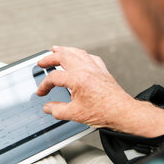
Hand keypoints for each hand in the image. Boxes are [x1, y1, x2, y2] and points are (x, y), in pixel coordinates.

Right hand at [37, 46, 163, 136]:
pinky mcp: (102, 71)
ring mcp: (95, 68)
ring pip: (76, 52)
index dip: (44, 85)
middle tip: (41, 62)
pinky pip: (90, 57)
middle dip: (49, 58)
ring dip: (64, 50)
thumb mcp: (75, 114)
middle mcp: (86, 70)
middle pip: (63, 56)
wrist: (122, 112)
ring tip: (55, 49)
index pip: (54, 77)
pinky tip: (78, 56)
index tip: (42, 92)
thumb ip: (57, 110)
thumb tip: (48, 108)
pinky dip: (80, 54)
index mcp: (77, 79)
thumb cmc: (103, 112)